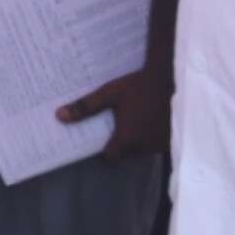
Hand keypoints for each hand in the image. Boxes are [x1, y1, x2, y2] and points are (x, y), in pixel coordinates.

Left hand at [56, 67, 170, 159]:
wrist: (175, 77)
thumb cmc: (140, 86)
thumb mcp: (109, 94)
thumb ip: (85, 107)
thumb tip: (59, 116)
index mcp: (127, 139)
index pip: (110, 158)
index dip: (104, 150)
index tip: (98, 138)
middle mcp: (145, 146)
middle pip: (127, 152)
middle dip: (120, 141)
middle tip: (113, 125)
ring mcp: (162, 143)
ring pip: (143, 147)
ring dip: (137, 137)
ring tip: (131, 120)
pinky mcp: (174, 136)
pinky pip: (158, 140)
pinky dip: (152, 133)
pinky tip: (148, 117)